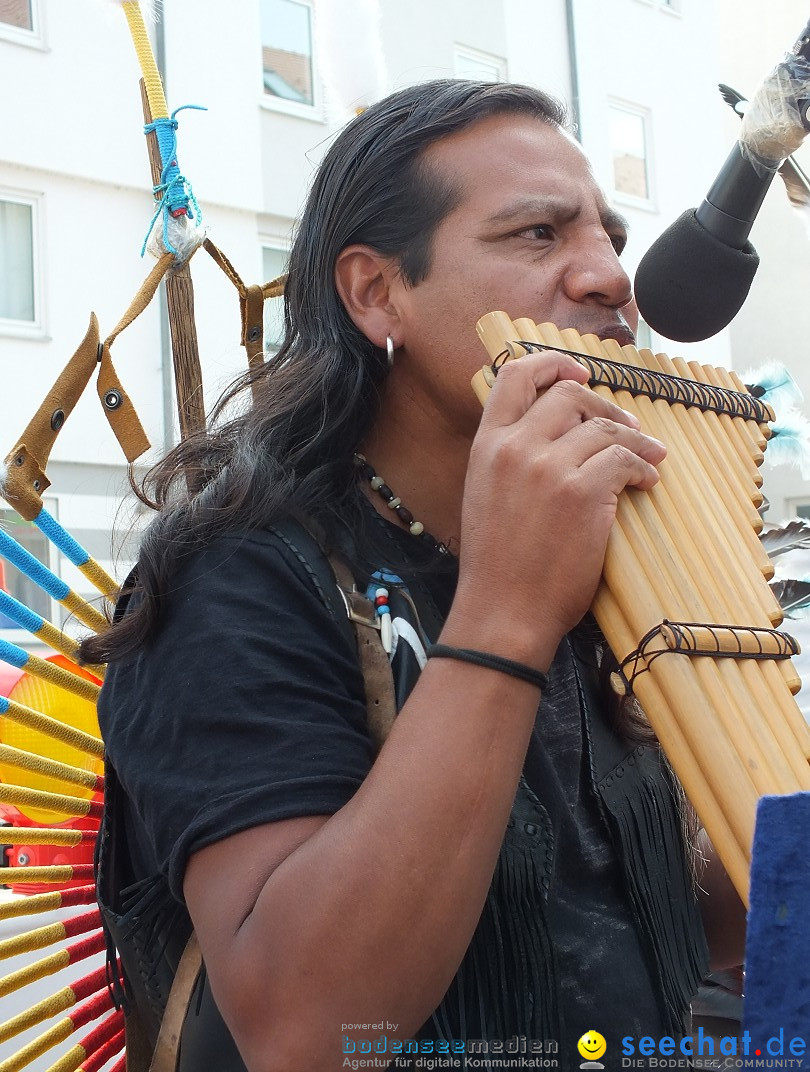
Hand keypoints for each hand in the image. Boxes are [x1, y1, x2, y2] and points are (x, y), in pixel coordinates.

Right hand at [446, 351, 665, 668]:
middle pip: (570, 394)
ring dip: (635, 440)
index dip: (552, 363)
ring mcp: (549, 467)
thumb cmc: (497, 564)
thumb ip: (508, 457)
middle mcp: (515, 447)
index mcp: (486, 445)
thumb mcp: (484, 493)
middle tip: (626, 427)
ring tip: (649, 458)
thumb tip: (548, 433)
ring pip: (605, 427)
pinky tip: (646, 484)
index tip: (579, 372)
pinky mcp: (583, 493)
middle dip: (605, 407)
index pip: (515, 375)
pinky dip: (643, 469)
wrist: (503, 610)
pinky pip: (625, 460)